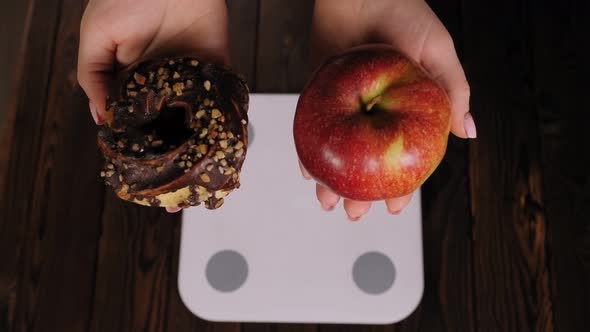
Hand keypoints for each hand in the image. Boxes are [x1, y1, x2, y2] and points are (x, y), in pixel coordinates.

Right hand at [77, 0, 228, 212]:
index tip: (141, 174)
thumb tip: (102, 120)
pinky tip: (229, 145)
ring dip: (202, 144)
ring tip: (203, 176)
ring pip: (199, 119)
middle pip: (170, 126)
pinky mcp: (218, 69)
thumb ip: (95, 78)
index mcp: (134, 81)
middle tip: (177, 187)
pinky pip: (227, 98)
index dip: (139, 146)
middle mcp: (164, 85)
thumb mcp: (97, 38)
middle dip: (174, 154)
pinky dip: (229, 120)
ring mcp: (192, 79)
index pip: (137, 121)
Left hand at [303, 0, 474, 220]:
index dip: (402, 185)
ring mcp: (346, 106)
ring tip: (327, 202)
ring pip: (339, 153)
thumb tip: (468, 133)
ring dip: (332, 180)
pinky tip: (307, 171)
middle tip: (355, 214)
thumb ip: (454, 92)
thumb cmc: (406, 13)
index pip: (404, 156)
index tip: (394, 208)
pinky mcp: (320, 93)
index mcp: (405, 109)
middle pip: (366, 162)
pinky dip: (309, 150)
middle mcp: (374, 114)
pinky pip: (313, 127)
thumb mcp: (440, 53)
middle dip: (361, 193)